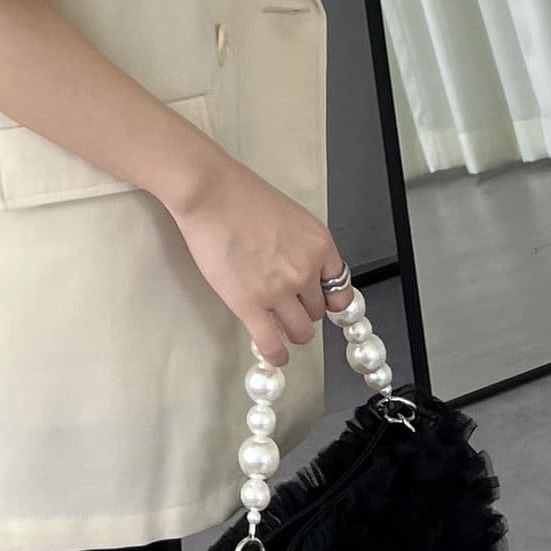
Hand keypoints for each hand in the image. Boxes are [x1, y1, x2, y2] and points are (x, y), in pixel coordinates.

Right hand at [169, 156, 352, 365]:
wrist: (211, 194)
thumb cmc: (241, 196)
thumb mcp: (290, 217)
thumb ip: (302, 247)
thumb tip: (299, 272)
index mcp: (319, 245)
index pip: (340, 290)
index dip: (327, 301)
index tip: (318, 305)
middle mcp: (306, 270)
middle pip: (316, 312)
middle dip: (302, 312)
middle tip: (284, 308)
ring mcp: (279, 290)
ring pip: (300, 331)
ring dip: (290, 332)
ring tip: (276, 326)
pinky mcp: (250, 303)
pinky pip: (272, 342)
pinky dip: (276, 354)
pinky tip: (275, 356)